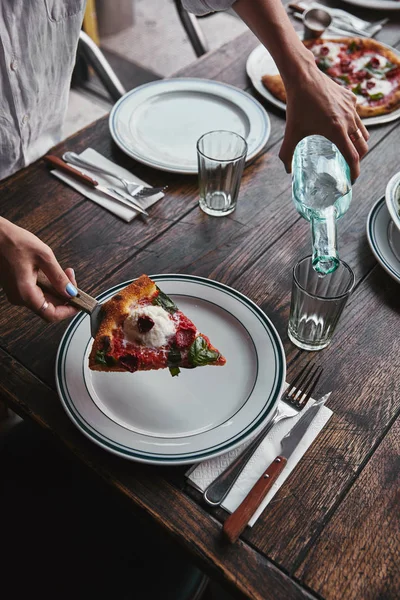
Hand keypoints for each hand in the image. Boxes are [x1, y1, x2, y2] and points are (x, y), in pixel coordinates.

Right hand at [0, 218, 77, 321]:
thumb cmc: (13, 241)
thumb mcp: (43, 256)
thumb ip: (58, 277)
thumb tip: (71, 292)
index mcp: (25, 293)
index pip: (51, 315)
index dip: (68, 311)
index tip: (79, 302)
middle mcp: (19, 297)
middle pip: (49, 307)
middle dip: (65, 295)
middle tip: (71, 277)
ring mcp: (17, 292)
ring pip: (44, 299)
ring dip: (58, 288)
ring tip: (64, 272)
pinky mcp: (16, 286)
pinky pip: (37, 292)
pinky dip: (49, 285)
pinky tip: (52, 271)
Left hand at [280, 60, 368, 180]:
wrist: (303, 77)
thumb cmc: (297, 105)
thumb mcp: (291, 132)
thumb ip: (286, 154)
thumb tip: (287, 170)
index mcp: (337, 131)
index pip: (353, 157)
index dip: (355, 172)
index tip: (351, 180)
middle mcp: (349, 120)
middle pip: (363, 146)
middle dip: (358, 158)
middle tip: (349, 165)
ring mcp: (352, 108)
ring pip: (363, 131)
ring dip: (358, 143)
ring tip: (347, 148)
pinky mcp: (351, 99)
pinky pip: (357, 116)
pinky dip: (353, 125)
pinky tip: (341, 127)